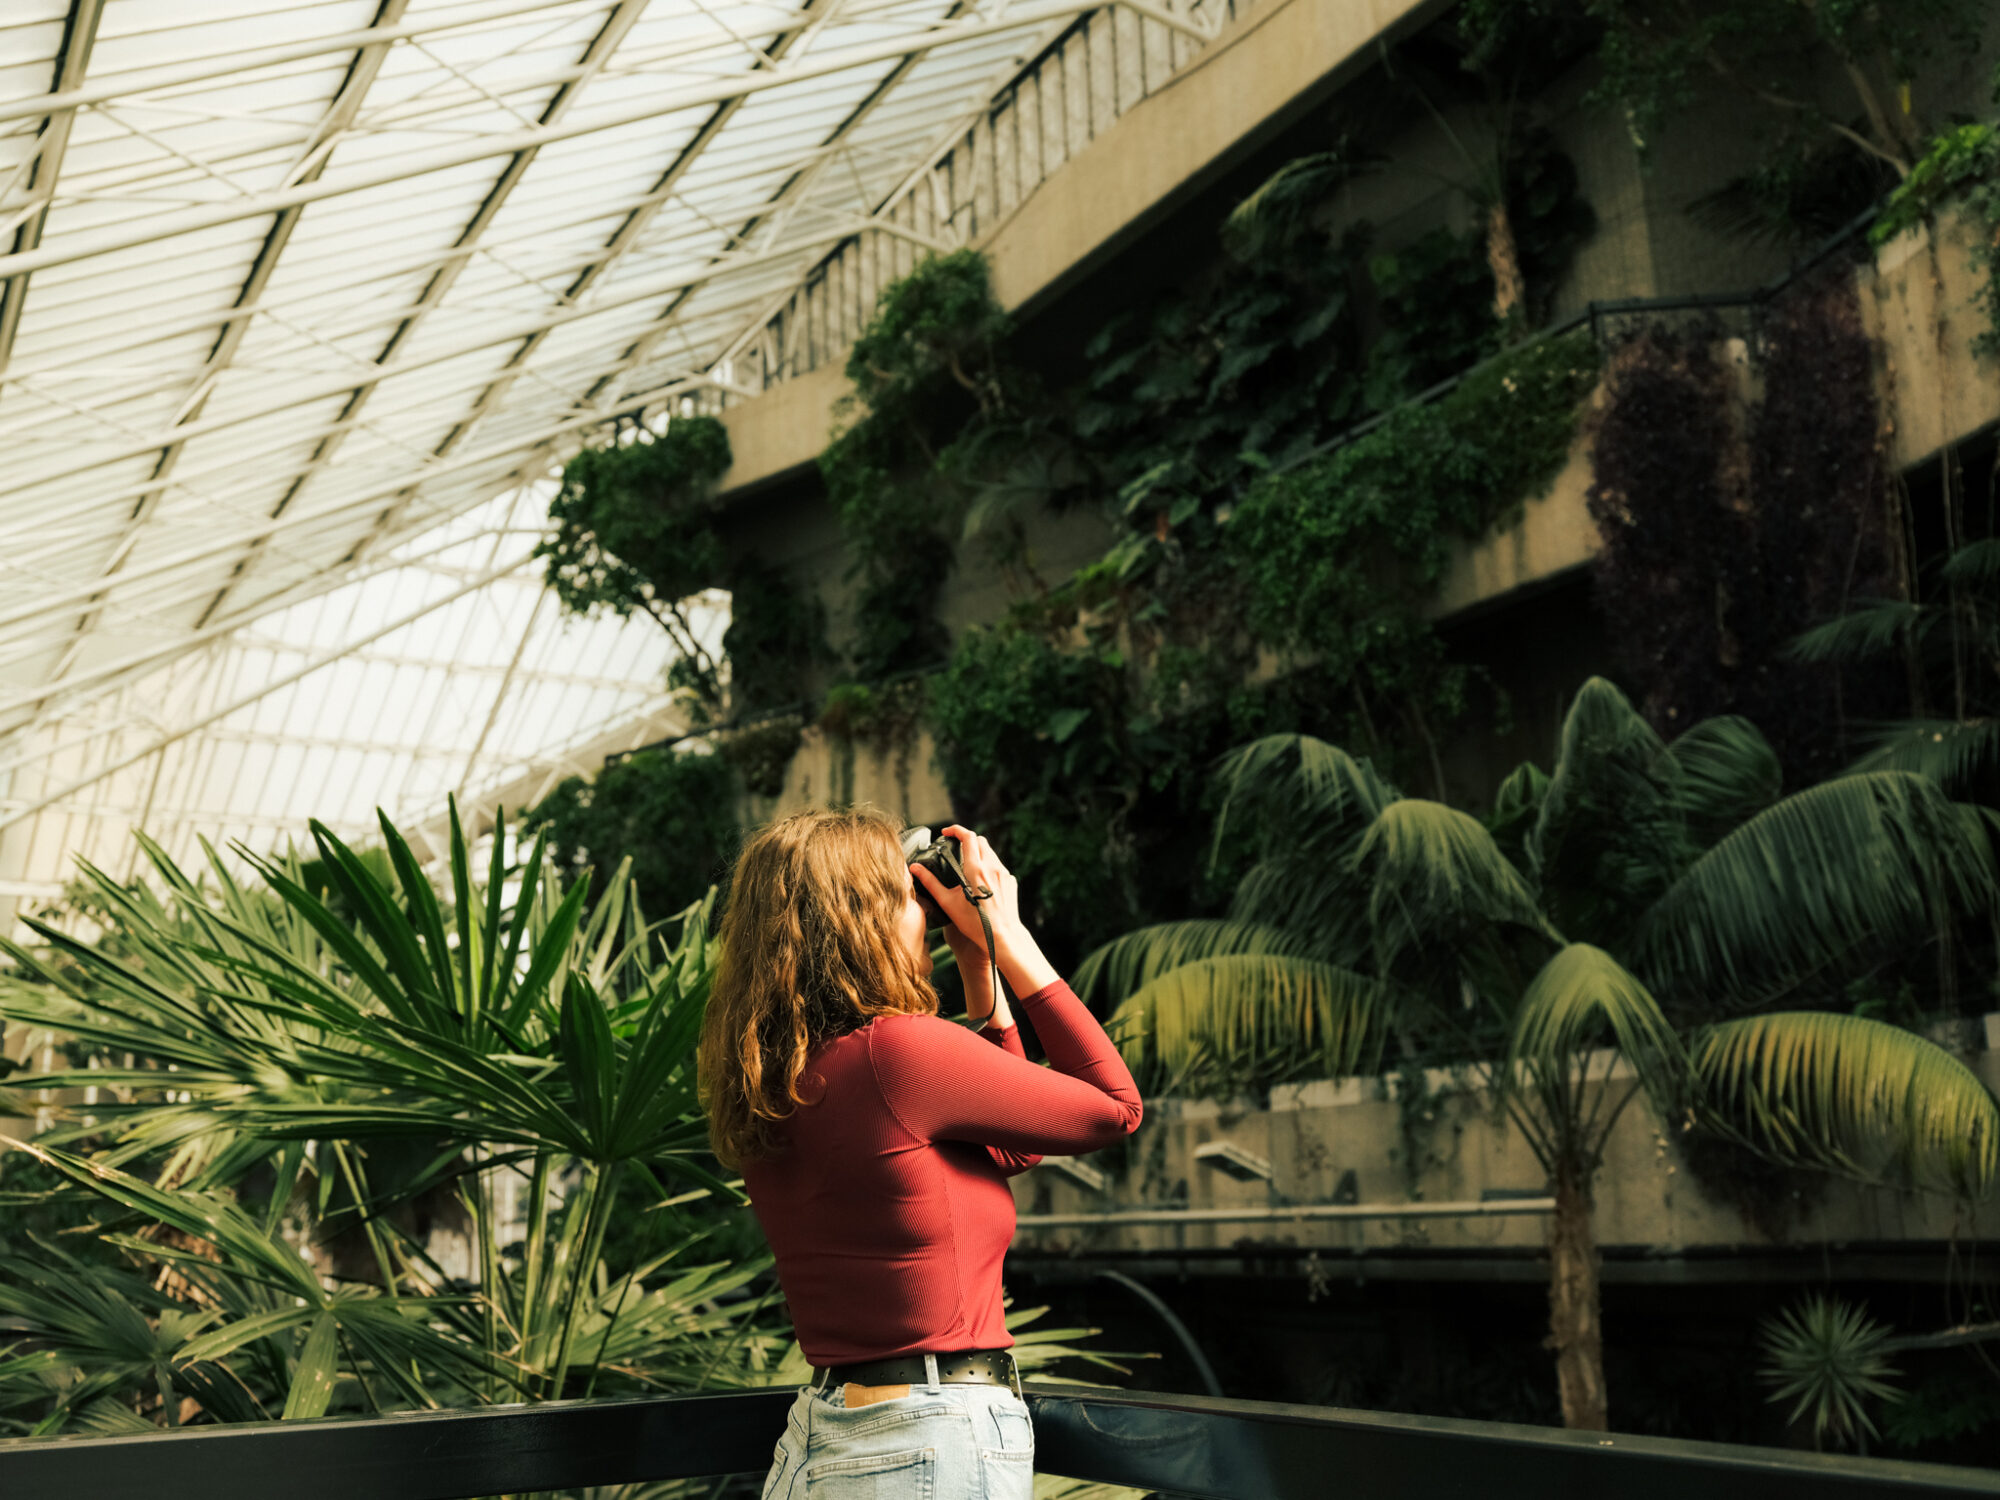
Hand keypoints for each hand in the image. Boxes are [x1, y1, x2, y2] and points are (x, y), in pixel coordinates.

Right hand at [911, 826, 1019, 955]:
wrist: (1002, 936)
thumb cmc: (974, 923)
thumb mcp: (947, 902)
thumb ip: (930, 882)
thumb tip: (915, 868)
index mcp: (976, 870)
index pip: (968, 837)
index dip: (956, 830)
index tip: (946, 833)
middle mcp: (992, 867)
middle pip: (980, 840)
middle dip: (967, 840)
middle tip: (955, 848)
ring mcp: (1004, 873)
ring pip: (990, 852)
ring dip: (978, 853)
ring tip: (966, 866)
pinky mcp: (1011, 881)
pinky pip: (998, 866)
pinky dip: (988, 866)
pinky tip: (980, 881)